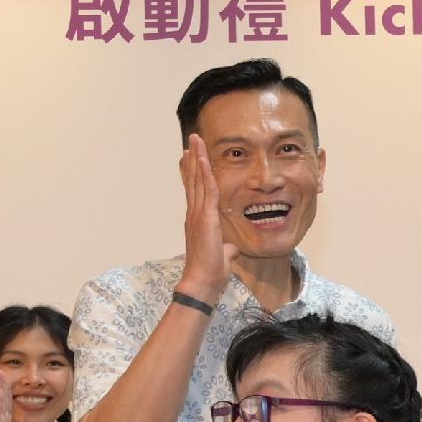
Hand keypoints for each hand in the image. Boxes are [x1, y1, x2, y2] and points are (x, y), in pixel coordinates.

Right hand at [178, 138, 231, 301]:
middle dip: (193, 159)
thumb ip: (226, 247)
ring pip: (197, 180)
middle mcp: (194, 213)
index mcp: (197, 219)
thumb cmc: (210, 271)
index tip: (190, 157)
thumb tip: (230, 247)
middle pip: (192, 180)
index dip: (193, 172)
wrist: (203, 281)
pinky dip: (204, 172)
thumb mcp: (222, 254)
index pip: (195, 190)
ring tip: (195, 141)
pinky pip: (206, 189)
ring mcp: (197, 213)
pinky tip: (202, 158)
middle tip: (191, 140)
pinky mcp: (205, 217)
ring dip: (197, 159)